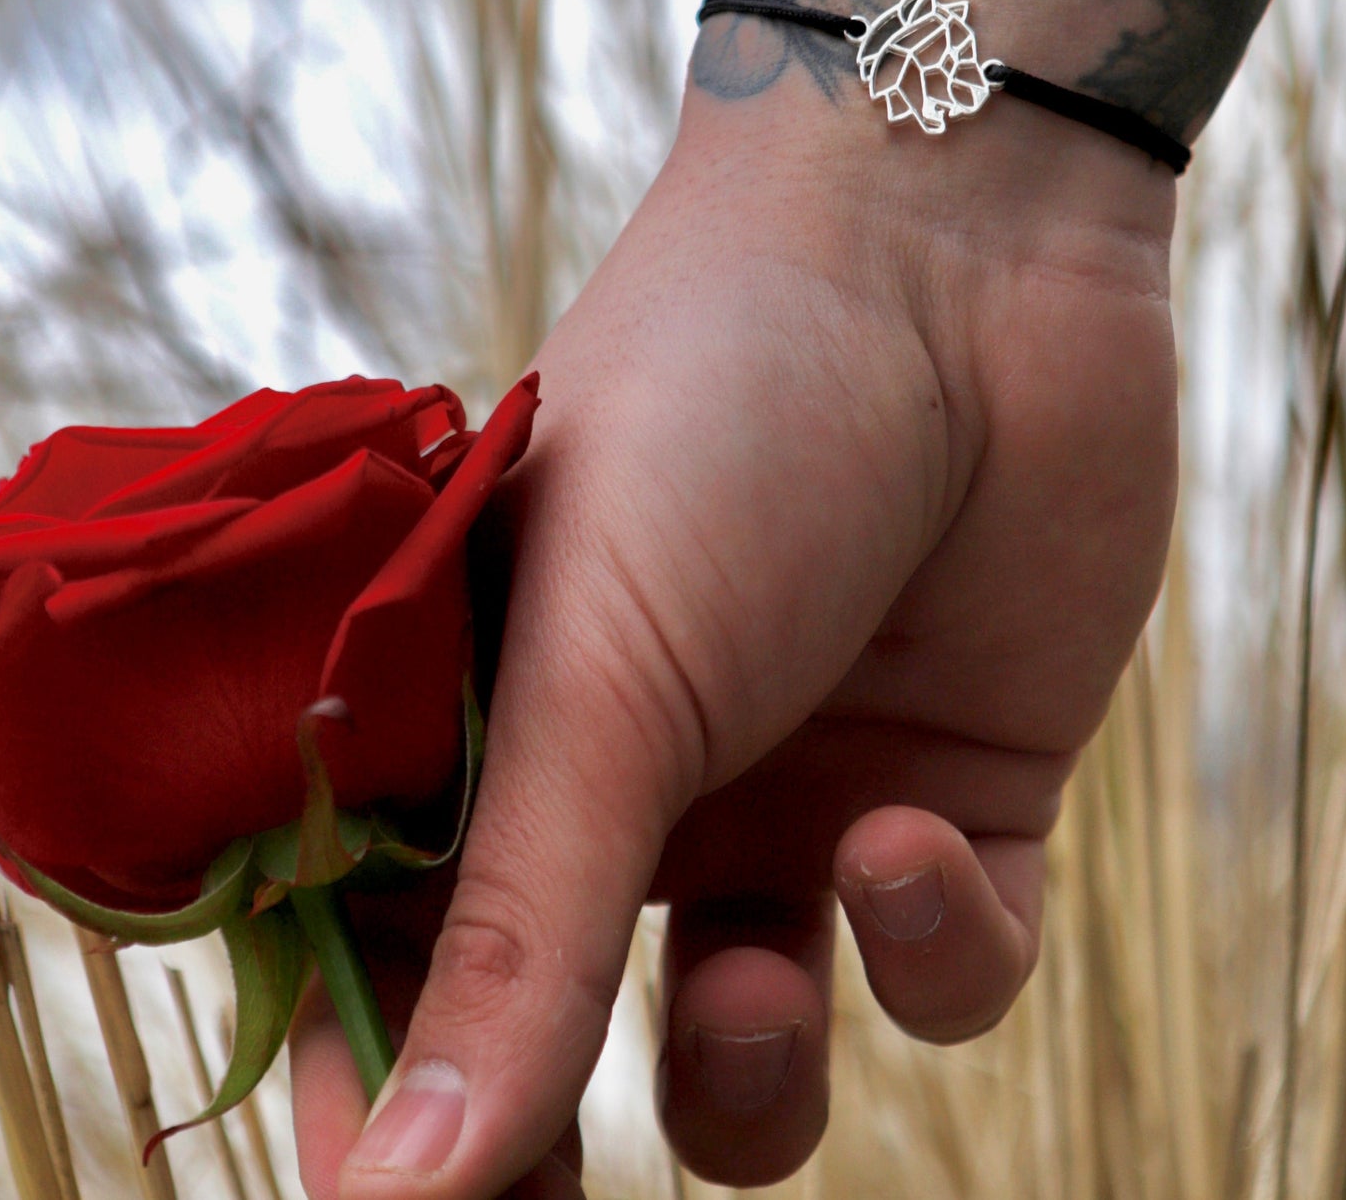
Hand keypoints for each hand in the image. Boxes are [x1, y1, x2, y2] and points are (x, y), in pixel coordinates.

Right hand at [290, 81, 1176, 1196]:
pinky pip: (945, 969)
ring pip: (755, 1058)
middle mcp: (638, 782)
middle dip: (559, 1164)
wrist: (954, 241)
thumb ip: (513, 928)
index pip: (397, 969)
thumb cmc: (725, 404)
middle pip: (569, 1056)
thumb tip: (393, 1199)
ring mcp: (798, 792)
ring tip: (749, 988)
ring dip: (746, 1080)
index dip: (386, 1107)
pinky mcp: (960, 791)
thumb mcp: (597, 668)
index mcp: (494, 728)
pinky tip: (912, 836)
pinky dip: (932, 948)